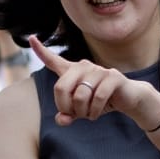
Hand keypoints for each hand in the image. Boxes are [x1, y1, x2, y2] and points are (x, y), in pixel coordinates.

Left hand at [29, 35, 159, 128]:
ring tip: (89, 114)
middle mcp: (83, 66)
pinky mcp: (112, 77)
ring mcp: (98, 70)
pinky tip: (96, 114)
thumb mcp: (81, 111)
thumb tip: (61, 120)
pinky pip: (97, 97)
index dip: (41, 50)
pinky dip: (94, 111)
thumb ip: (67, 115)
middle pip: (60, 87)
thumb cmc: (100, 102)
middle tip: (75, 114)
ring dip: (82, 112)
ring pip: (79, 95)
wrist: (128, 99)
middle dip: (65, 107)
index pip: (53, 60)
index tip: (31, 38)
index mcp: (73, 71)